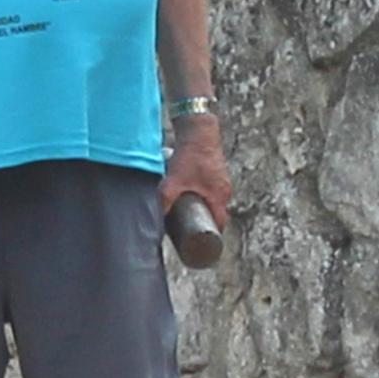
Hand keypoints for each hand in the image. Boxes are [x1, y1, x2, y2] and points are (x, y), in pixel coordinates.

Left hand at [162, 112, 229, 235]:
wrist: (199, 132)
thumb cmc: (190, 157)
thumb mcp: (174, 181)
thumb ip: (165, 199)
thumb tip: (154, 216)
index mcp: (219, 196)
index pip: (219, 224)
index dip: (211, 236)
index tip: (200, 245)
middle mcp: (224, 190)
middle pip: (216, 213)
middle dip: (204, 224)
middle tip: (188, 233)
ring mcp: (221, 181)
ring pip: (212, 201)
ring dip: (201, 209)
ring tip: (185, 217)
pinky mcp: (214, 172)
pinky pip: (209, 190)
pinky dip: (201, 197)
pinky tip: (187, 197)